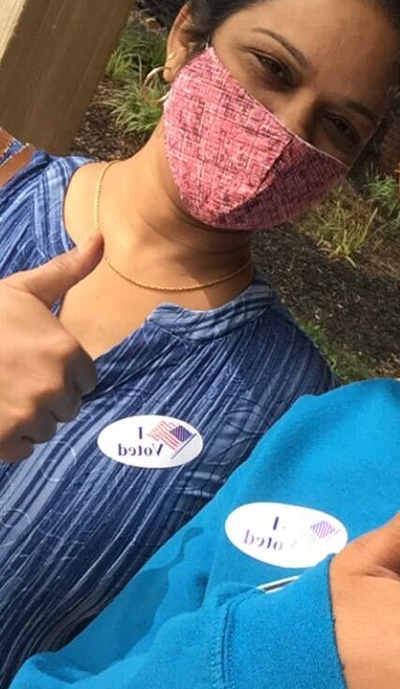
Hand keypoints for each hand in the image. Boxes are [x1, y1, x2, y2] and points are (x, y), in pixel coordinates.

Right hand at [0, 234, 102, 461]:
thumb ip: (69, 271)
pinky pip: (22, 449)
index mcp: (68, 354)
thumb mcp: (25, 290)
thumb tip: (101, 238)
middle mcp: (54, 389)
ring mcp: (28, 418)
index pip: (87, 381)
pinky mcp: (4, 440)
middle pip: (67, 408)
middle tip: (13, 375)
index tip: (35, 360)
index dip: (63, 371)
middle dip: (46, 395)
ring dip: (28, 418)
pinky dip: (8, 437)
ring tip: (2, 391)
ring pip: (45, 430)